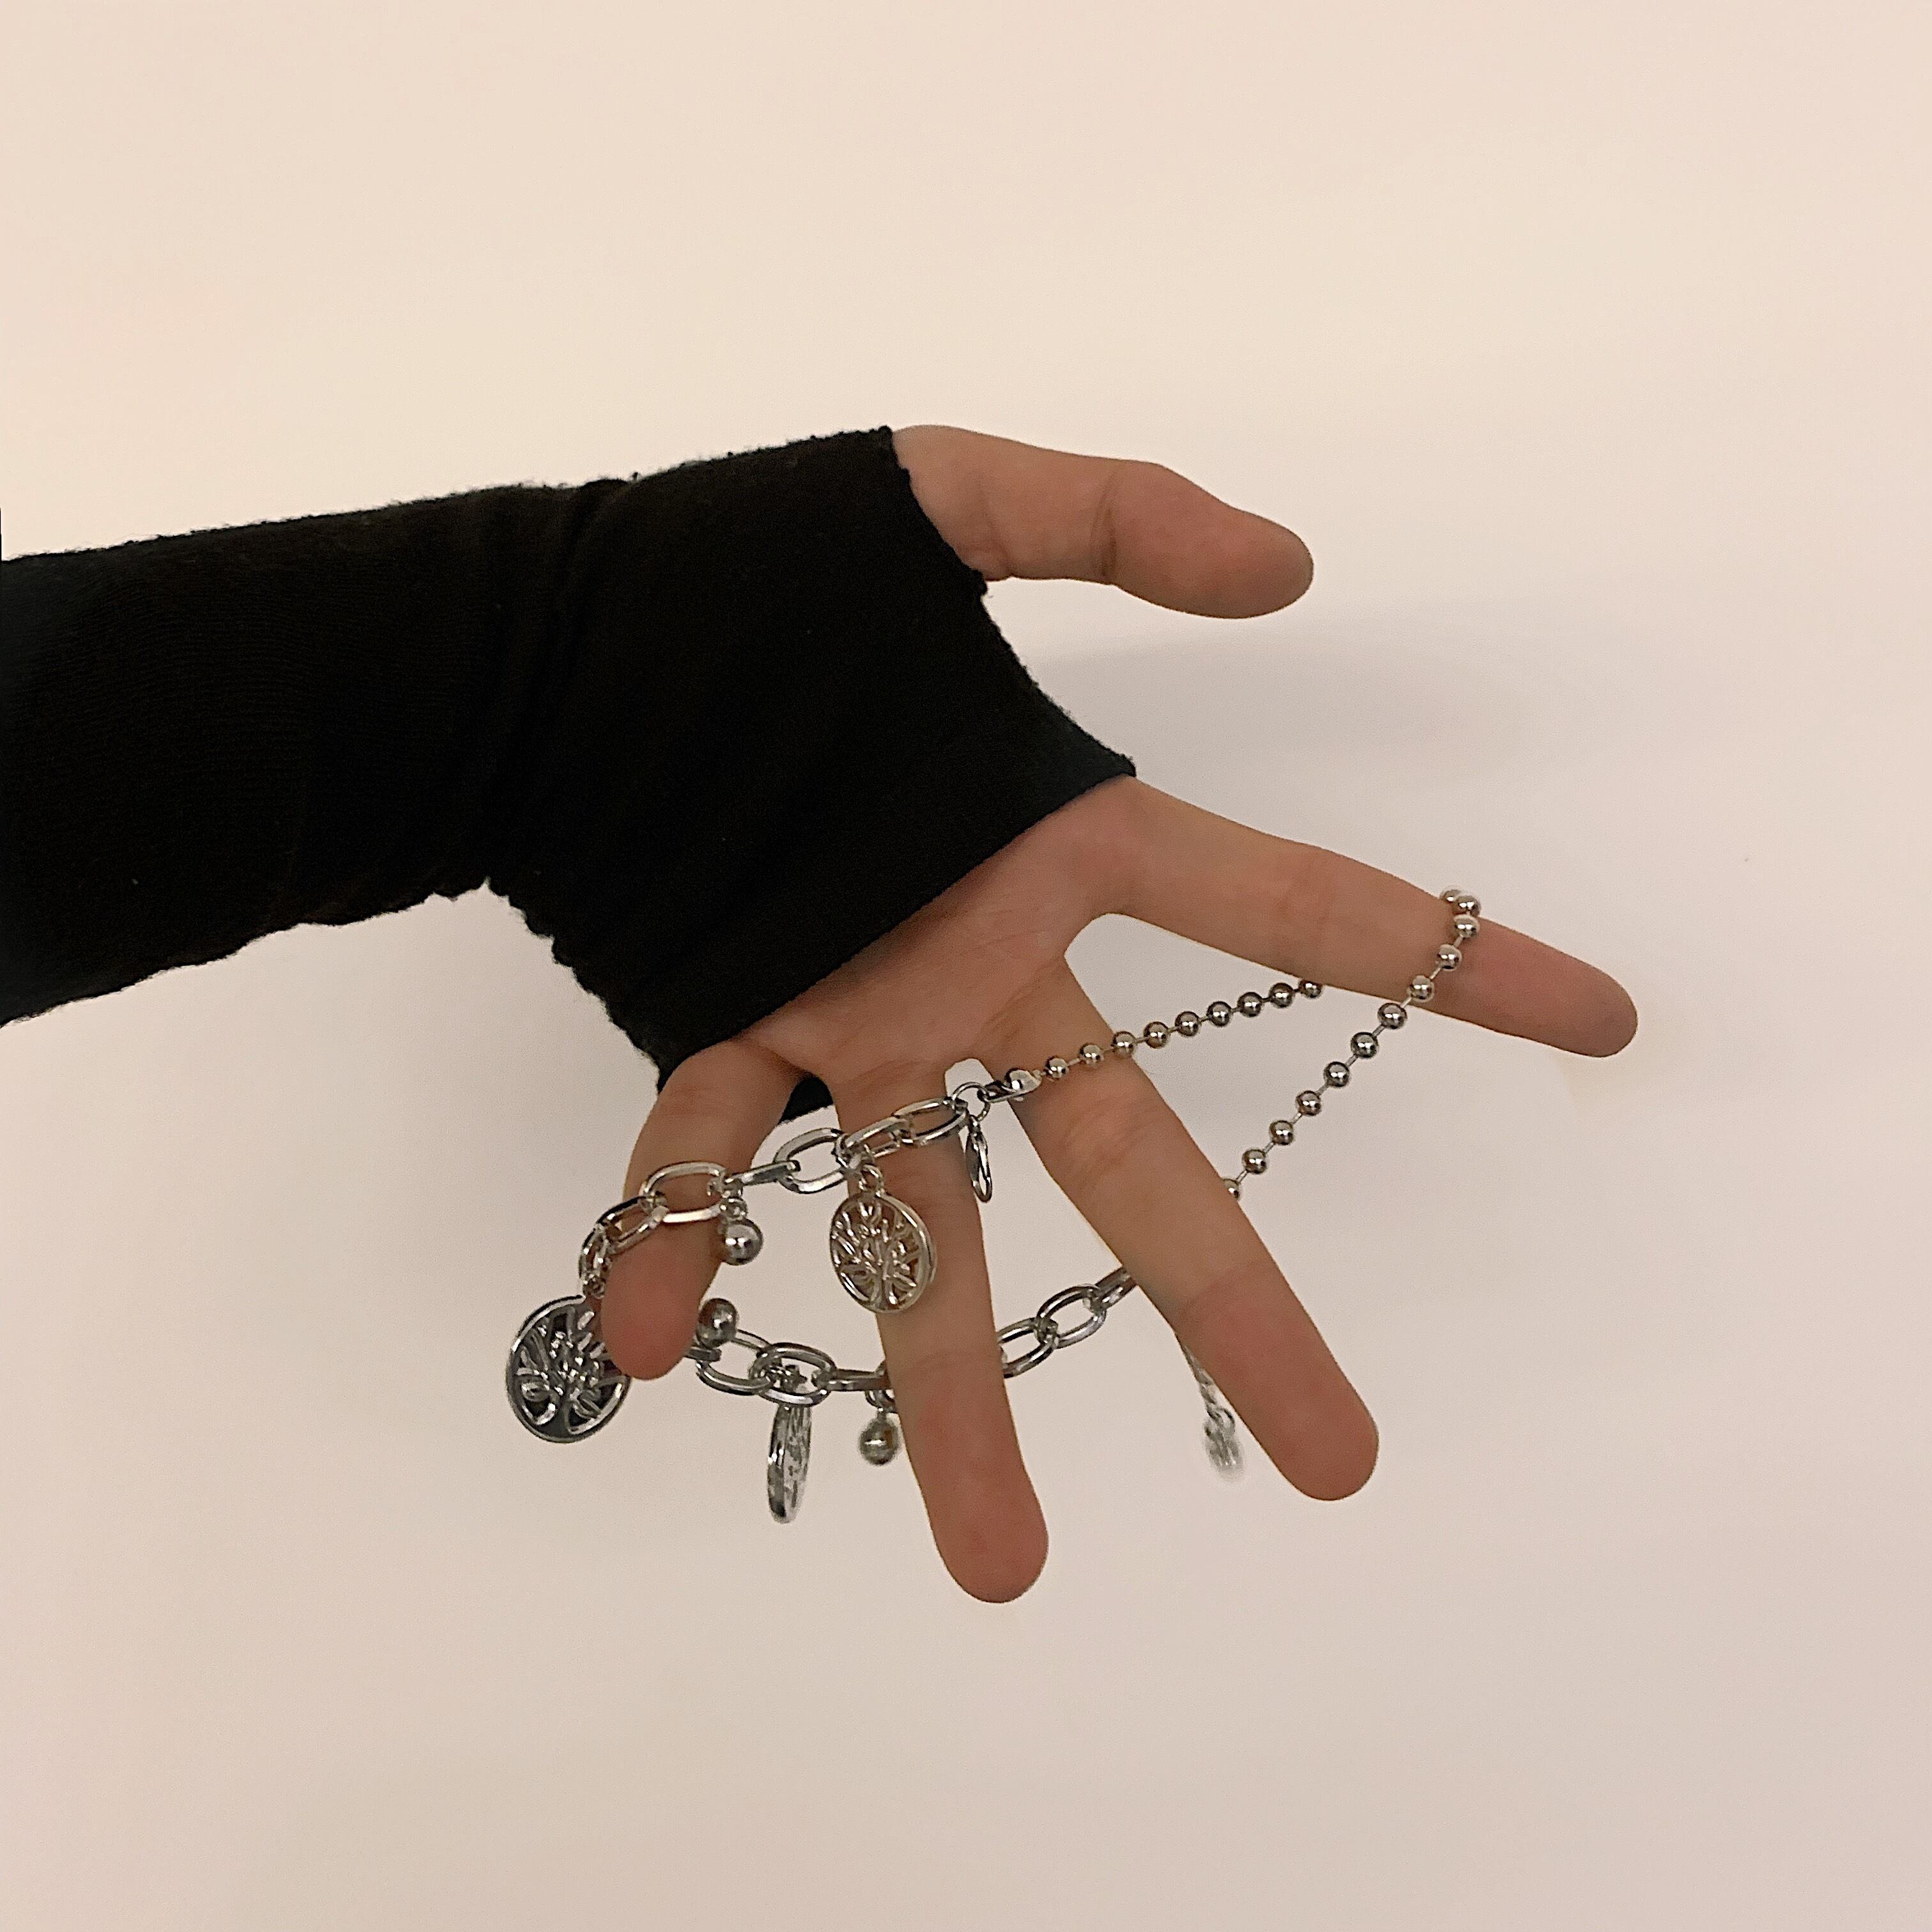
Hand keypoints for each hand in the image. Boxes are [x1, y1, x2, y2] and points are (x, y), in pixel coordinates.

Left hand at [596, 424, 1637, 1601]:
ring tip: (1003, 1562)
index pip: (1286, 907)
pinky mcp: (725, 1028)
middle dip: (1233, 1301)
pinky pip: (709, 1159)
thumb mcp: (936, 495)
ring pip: (931, 1221)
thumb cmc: (743, 572)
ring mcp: (857, 1021)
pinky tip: (648, 1340)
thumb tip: (1290, 567)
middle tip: (1333, 1455)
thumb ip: (1108, 515)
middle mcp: (980, 970)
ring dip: (952, 1383)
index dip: (1447, 958)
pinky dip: (676, 1243)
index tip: (1595, 1019)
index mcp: (1051, 847)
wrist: (556, 635)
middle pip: (1135, 1155)